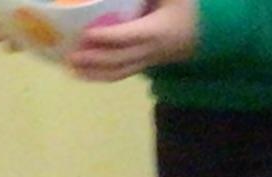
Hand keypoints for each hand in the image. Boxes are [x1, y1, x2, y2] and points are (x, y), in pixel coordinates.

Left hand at [68, 0, 196, 76]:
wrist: (200, 31)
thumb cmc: (183, 7)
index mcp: (158, 31)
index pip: (131, 36)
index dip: (110, 37)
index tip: (87, 34)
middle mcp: (152, 50)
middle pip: (121, 59)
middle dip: (96, 59)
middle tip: (71, 56)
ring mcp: (147, 60)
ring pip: (120, 71)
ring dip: (95, 72)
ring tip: (71, 68)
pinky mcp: (142, 63)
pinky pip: (121, 72)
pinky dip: (101, 74)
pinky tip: (82, 72)